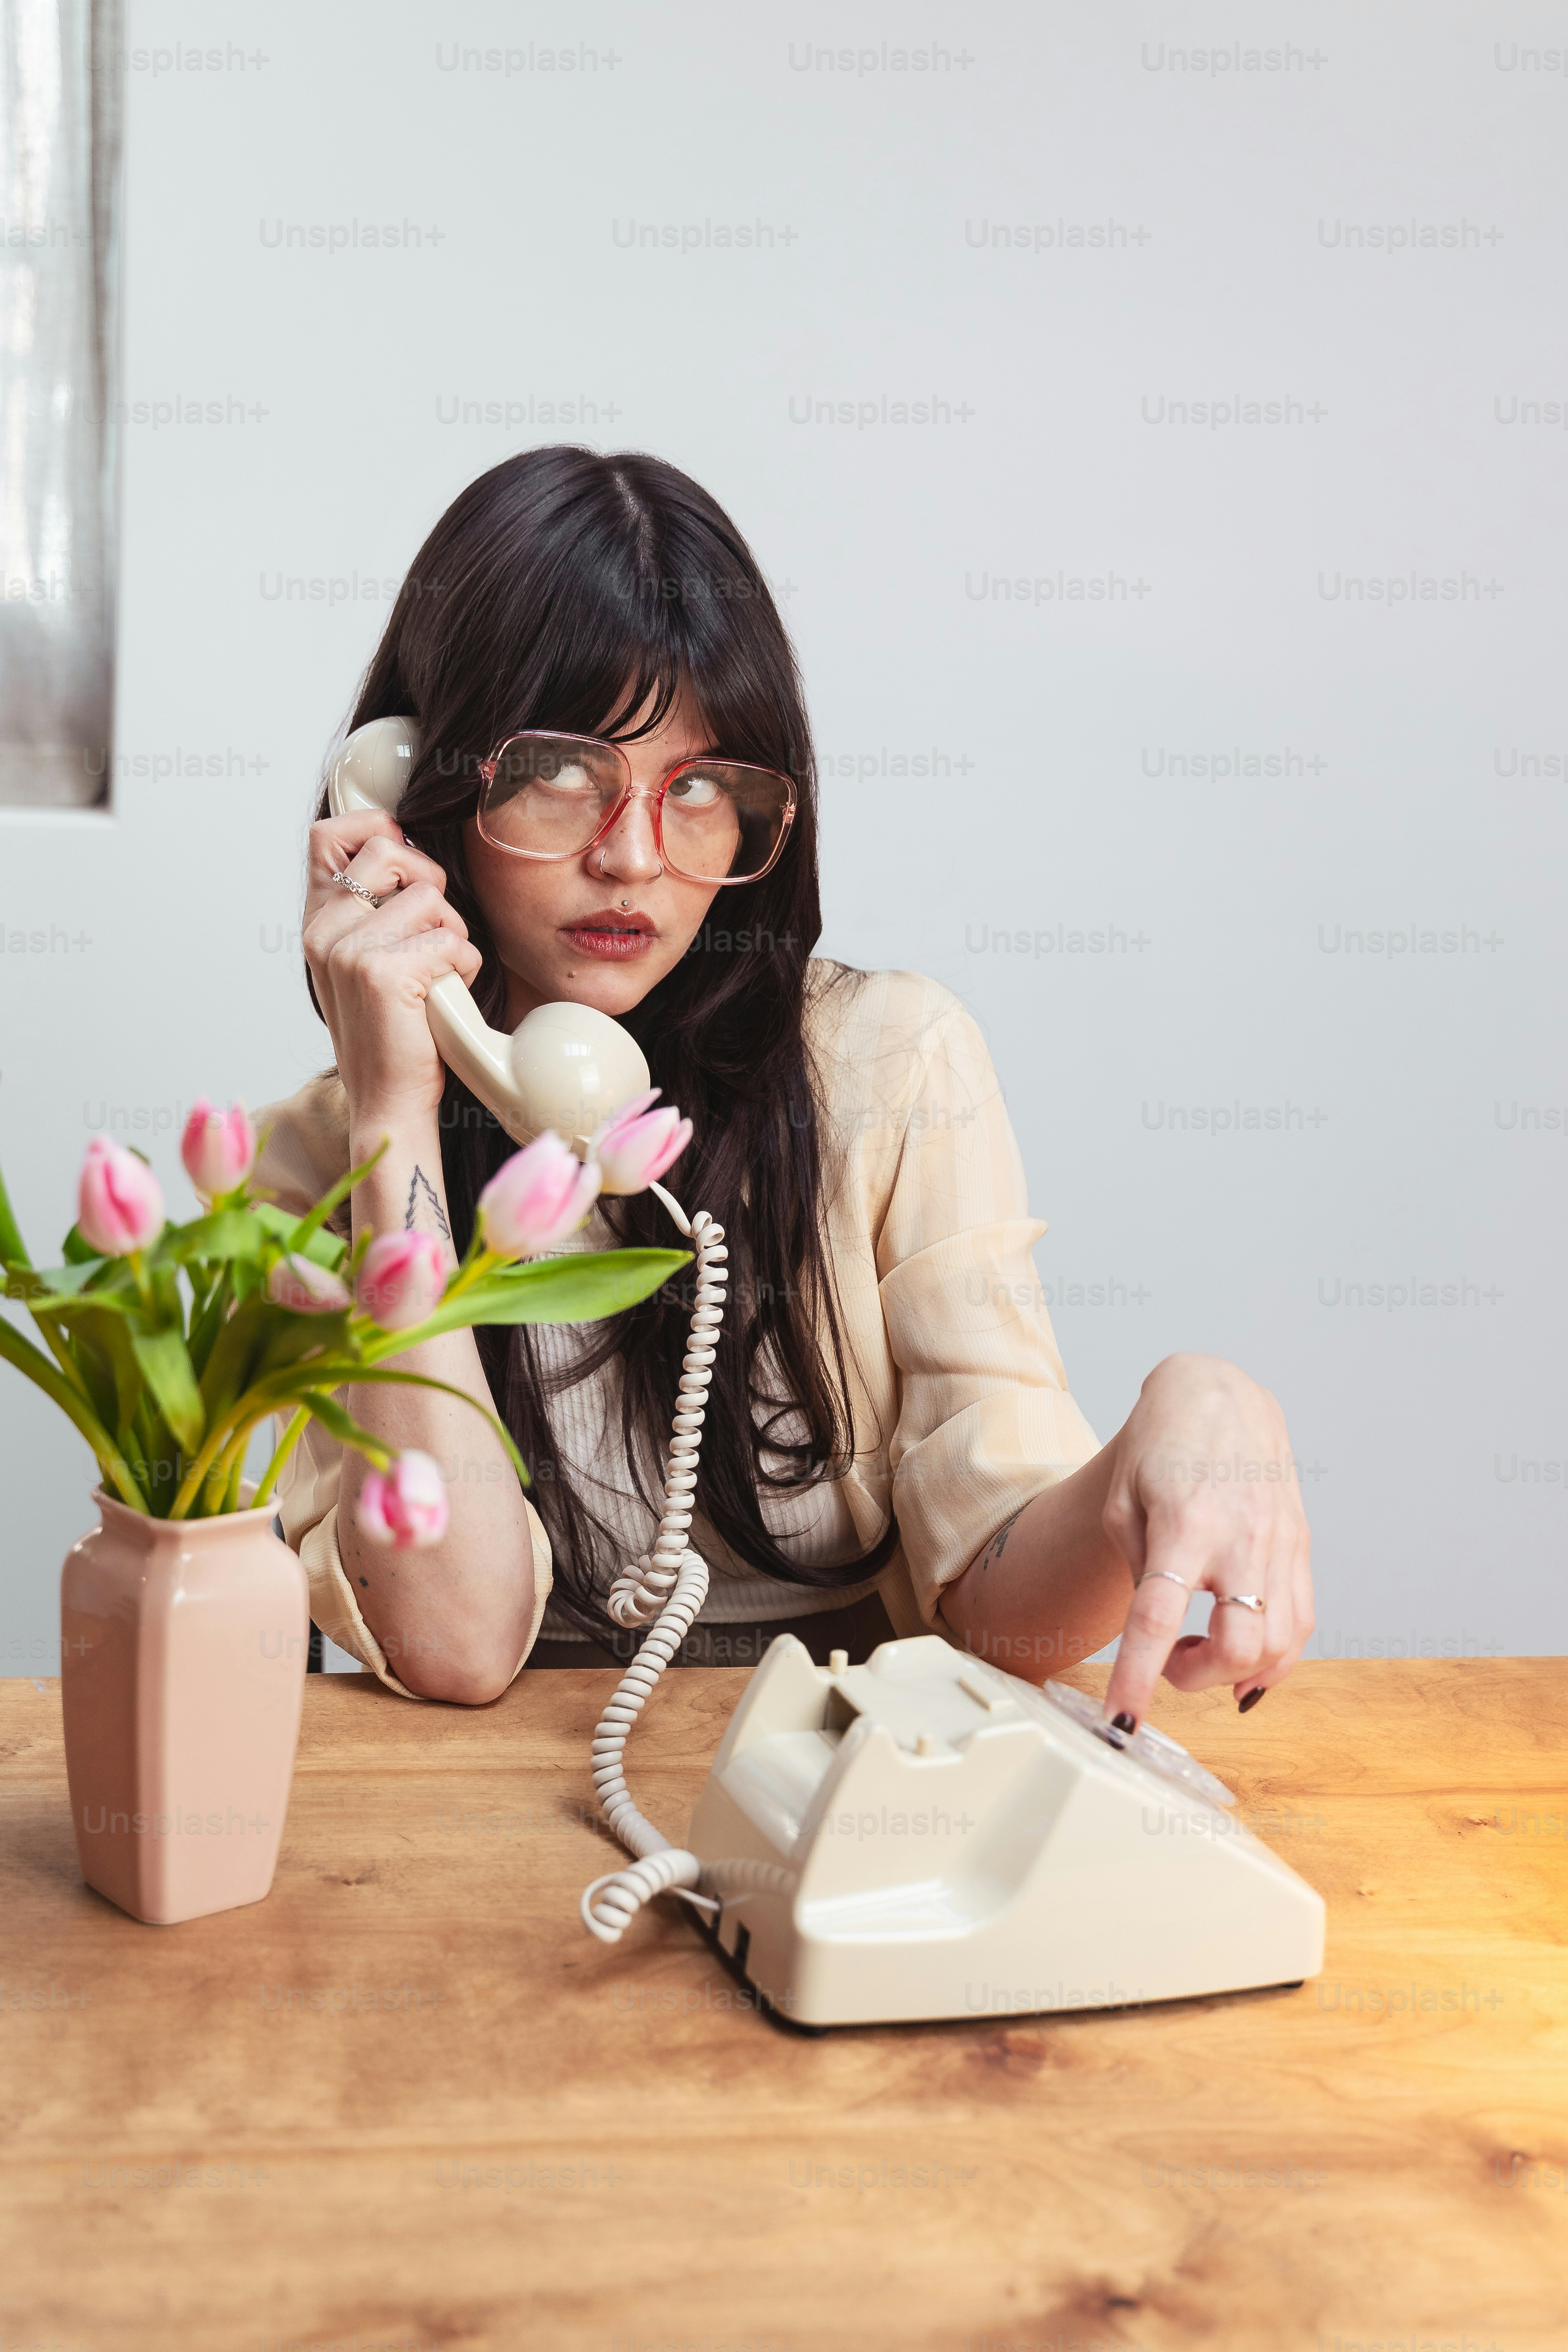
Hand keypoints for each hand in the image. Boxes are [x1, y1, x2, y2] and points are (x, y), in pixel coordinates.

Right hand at [302, 809, 482, 1131]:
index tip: (405, 871)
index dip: (377, 832)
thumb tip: (401, 840)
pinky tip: (444, 998)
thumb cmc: (393, 1030)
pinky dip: (464, 969)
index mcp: (318, 922)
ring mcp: (348, 950)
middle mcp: (325, 931)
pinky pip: (451, 940)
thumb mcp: (368, 959)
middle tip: (432, 934)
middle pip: (391, 850)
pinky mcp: (382, 972)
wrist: (388, 1101)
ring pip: (430, 897)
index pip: (331, 834)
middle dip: (430, 884)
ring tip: (436, 978)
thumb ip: (373, 907)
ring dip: (452, 936)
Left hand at [1100, 1353, 1313, 1728]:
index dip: (1138, 1677)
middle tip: (1170, 1667)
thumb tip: (1157, 1635)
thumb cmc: (1160, 1444)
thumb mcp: (1123, 1500)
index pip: (1159, 1618)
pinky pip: (1303, 1621)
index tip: (1122, 1719)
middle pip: (1238, 1646)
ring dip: (1238, 1673)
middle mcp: (1241, 1535)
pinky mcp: (1302, 1545)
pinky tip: (1246, 1658)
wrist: (1219, 1392)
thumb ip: (1138, 1569)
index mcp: (1184, 1522)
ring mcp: (1281, 1542)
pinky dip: (1277, 1656)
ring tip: (1202, 1656)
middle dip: (1199, 1679)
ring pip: (1281, 1644)